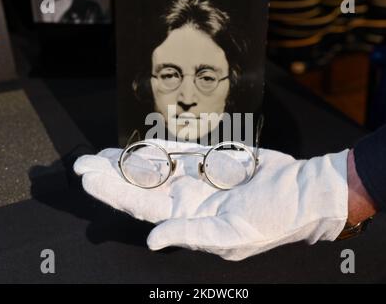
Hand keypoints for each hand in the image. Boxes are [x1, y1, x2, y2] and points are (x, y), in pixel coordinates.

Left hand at [74, 140, 348, 260]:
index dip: (112, 191)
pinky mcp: (211, 162)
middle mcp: (187, 199)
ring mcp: (198, 178)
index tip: (88, 177)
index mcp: (188, 218)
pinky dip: (158, 149)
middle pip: (140, 186)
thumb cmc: (273, 217)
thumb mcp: (231, 235)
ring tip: (102, 155)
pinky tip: (140, 146)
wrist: (302, 192)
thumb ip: (190, 233)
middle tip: (83, 163)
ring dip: (129, 162)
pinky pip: (178, 153)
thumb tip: (153, 239)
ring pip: (154, 168)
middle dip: (111, 176)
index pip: (141, 205)